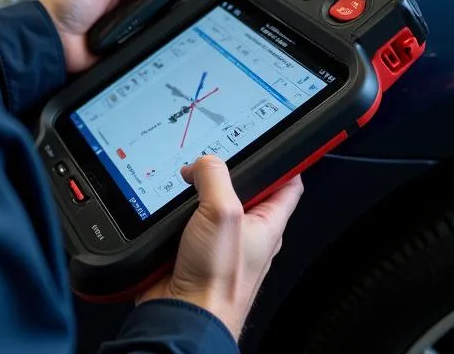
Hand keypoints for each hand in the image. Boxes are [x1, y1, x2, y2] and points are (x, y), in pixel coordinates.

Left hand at [40, 0, 159, 73]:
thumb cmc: (64, 4)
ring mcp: (120, 26)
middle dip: (154, 2)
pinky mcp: (121, 45)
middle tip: (153, 2)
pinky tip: (139, 35)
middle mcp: (118, 4)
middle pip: (149, 2)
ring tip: (142, 19)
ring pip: (147, 23)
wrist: (53, 38)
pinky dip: (140, 39)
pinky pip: (138, 42)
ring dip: (147, 21)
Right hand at [138, 157, 303, 340]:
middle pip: (240, 185)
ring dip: (193, 189)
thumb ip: (215, 177)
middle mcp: (245, 231)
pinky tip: (165, 203)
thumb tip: (201, 164)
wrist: (182, 315)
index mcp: (267, 224)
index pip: (288, 183)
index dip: (284, 159)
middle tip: (210, 156)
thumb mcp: (223, 213)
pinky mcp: (190, 245)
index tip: (273, 138)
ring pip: (207, 198)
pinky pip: (182, 216)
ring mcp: (216, 239)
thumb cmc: (216, 282)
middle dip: (223, 168)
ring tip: (184, 180)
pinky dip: (173, 207)